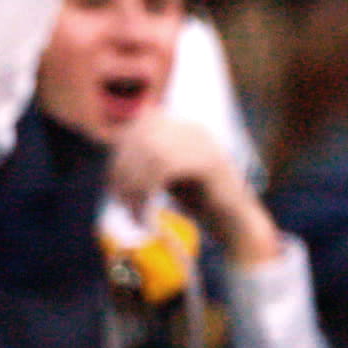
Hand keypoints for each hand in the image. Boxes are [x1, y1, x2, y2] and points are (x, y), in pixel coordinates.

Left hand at [109, 109, 279, 264]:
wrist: (235, 222)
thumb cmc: (198, 199)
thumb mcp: (163, 174)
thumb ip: (142, 162)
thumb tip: (112, 167)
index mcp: (181, 126)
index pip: (138, 126)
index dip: (119, 154)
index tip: (112, 183)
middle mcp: (192, 128)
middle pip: (141, 137)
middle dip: (123, 171)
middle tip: (120, 202)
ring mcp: (203, 142)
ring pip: (151, 153)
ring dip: (134, 186)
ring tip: (134, 212)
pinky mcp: (209, 160)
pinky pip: (164, 167)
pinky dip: (147, 191)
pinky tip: (146, 213)